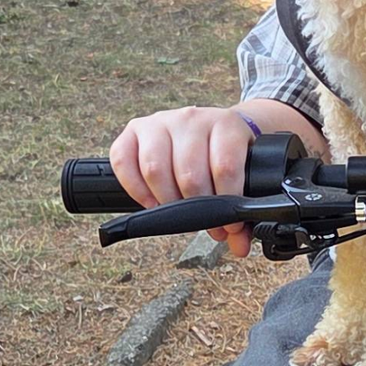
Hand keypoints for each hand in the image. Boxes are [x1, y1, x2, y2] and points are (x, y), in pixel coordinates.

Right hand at [107, 103, 259, 254]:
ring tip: (177, 212)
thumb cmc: (226, 154)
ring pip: (154, 168)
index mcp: (225, 125)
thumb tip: (240, 246)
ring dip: (165, 200)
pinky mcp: (135, 129)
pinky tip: (150, 202)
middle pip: (188, 172)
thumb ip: (242, 212)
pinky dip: (134, 188)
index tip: (228, 225)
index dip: (226, 202)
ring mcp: (161, 121)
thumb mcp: (243, 175)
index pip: (224, 166)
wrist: (213, 127)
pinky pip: (123, 160)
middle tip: (203, 223)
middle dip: (196, 208)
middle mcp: (191, 118)